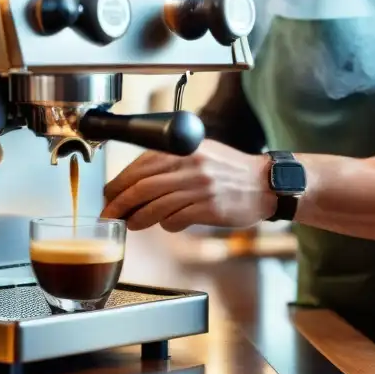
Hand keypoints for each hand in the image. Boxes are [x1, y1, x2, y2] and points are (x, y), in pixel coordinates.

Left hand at [101, 140, 276, 231]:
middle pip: (142, 186)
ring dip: (138, 217)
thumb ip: (171, 161)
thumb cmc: (231, 170)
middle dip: (119, 202)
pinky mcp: (209, 208)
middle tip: (109, 213)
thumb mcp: (201, 153)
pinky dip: (166, 223)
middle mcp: (190, 165)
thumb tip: (136, 178)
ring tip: (130, 223)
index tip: (109, 193)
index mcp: (185, 149)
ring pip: (156, 205)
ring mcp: (200, 187)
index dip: (120, 181)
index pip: (142, 165)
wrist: (266, 184)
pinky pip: (177, 219)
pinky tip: (166, 224)